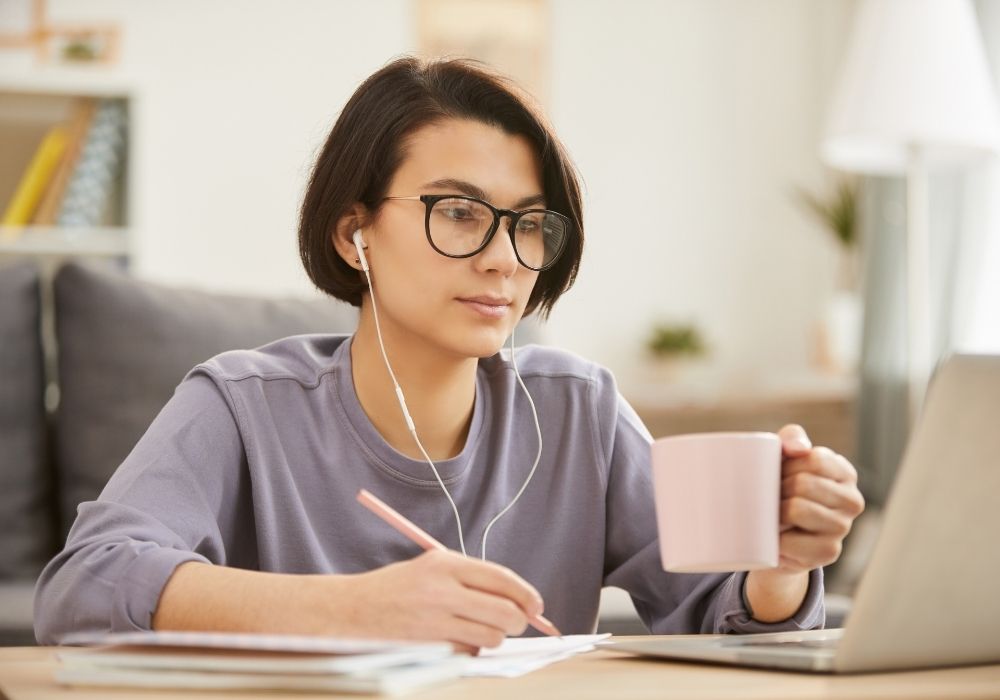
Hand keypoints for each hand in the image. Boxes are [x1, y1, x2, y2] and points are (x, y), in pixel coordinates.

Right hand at [328, 549, 543, 652]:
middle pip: (504, 612)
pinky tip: (450, 640)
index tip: (536, 606)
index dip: (526, 594)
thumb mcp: (432, 568)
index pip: (502, 578)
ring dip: (492, 638)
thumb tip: (518, 600)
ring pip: (491, 638)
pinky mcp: (428, 648)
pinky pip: (468, 654)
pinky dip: (469, 651)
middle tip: (514, 623)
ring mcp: (434, 621)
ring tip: (475, 630)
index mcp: (445, 563)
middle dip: (517, 621)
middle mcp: (442, 590)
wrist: (351, 610)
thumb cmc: (397, 589)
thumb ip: (472, 580)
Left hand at [775, 424, 865, 572]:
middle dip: (777, 489)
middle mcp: (852, 500)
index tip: (778, 473)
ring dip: (773, 512)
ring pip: (796, 510)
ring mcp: (842, 528)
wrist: (772, 534)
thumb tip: (798, 449)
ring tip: (771, 514)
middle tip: (769, 497)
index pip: (814, 459)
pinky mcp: (828, 552)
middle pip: (803, 484)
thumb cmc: (780, 487)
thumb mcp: (783, 457)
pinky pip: (790, 540)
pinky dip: (775, 538)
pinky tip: (774, 537)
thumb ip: (792, 439)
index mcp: (844, 473)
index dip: (787, 465)